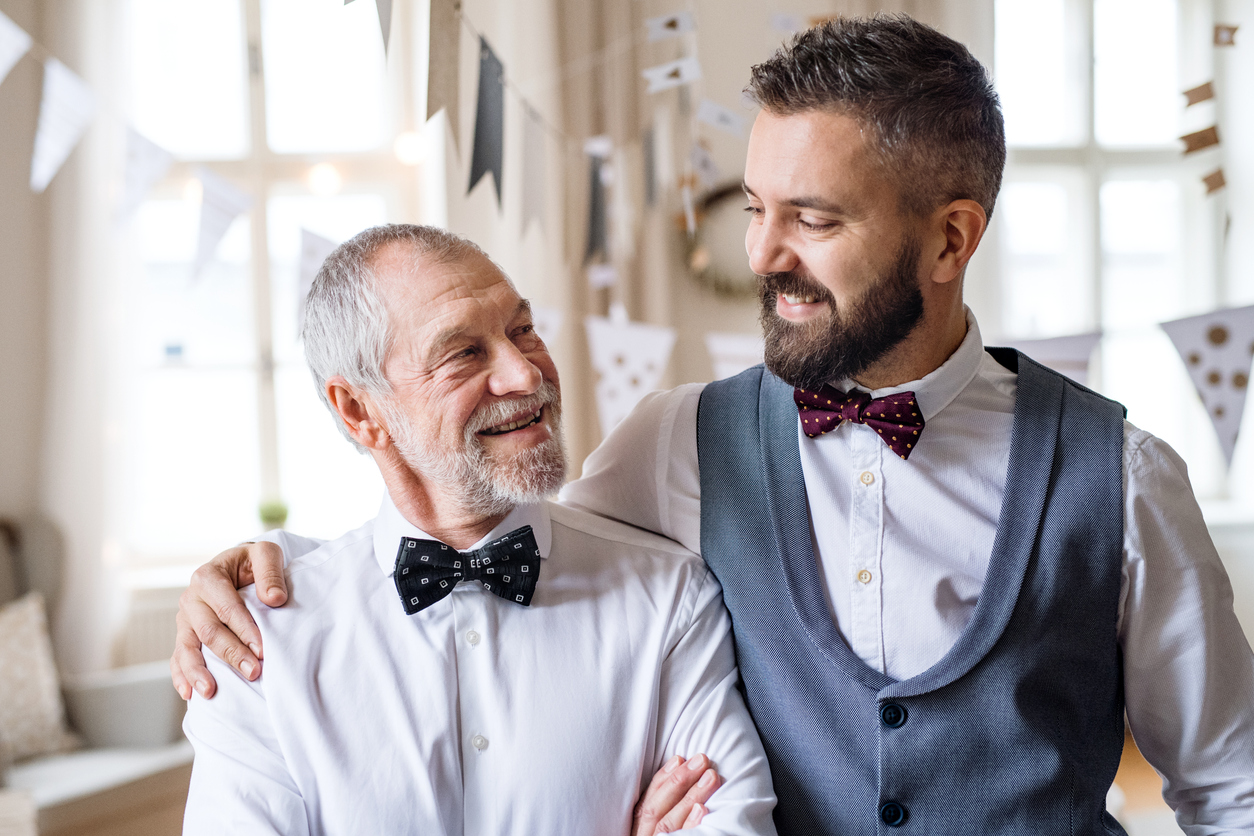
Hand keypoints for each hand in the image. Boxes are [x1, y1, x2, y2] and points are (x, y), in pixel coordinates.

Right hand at [170, 541, 288, 699]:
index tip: (262, 649)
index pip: (227, 607)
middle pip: (209, 631)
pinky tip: (189, 693)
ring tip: (211, 691)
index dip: (244, 629)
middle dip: (231, 653)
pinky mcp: (185, 635)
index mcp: (207, 577)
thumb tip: (275, 599)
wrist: (237, 567)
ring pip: (187, 648)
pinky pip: (177, 657)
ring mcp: (185, 619)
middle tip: (253, 672)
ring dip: (199, 671)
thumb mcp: (265, 554)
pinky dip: (181, 676)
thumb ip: (270, 571)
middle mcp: (191, 598)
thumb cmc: (252, 562)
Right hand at [633, 753, 721, 834]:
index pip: (647, 800)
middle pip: (656, 809)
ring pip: (668, 823)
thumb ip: (665, 805)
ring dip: (690, 797)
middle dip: (679, 781)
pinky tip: (702, 809)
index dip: (662, 778)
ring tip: (711, 777)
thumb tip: (682, 768)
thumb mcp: (660, 820)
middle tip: (702, 760)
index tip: (680, 758)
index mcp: (640, 829)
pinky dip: (690, 824)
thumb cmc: (669, 831)